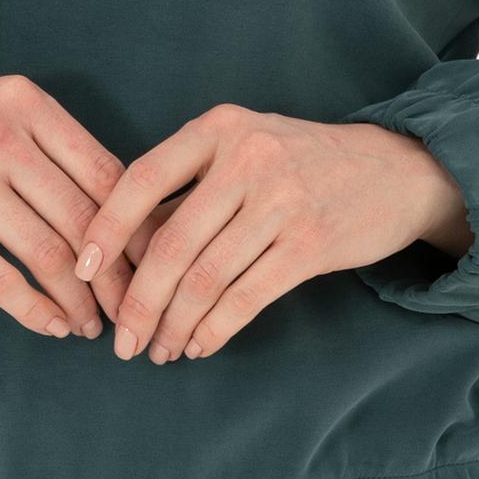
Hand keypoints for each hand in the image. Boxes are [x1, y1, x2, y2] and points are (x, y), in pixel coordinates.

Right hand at [0, 73, 125, 340]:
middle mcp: (1, 135)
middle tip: (132, 310)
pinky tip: (50, 327)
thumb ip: (49, 145)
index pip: (107, 173)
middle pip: (85, 219)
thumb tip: (119, 206)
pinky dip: (33, 310)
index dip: (138, 227)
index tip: (154, 264)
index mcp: (26, 104)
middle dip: (117, 277)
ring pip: (48, 253)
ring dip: (78, 301)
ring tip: (90, 325)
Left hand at [71, 108, 473, 361]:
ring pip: (205, 278)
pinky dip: (215, 329)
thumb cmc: (299, 162)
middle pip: (170, 244)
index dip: (106, 228)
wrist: (394, 171)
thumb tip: (120, 246)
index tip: (84, 272)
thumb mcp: (242, 147)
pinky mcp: (310, 244)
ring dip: (175, 325)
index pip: (142, 178)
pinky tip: (199, 346)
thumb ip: (187, 185)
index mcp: (218, 128)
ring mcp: (282, 201)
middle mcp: (247, 159)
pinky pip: (247, 297)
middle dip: (139, 303)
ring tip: (159, 350)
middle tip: (122, 341)